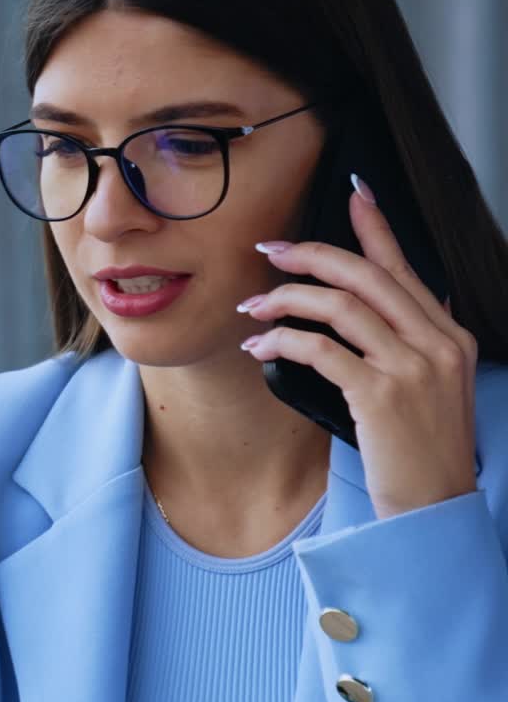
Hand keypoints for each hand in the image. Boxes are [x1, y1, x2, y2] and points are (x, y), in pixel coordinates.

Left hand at [239, 179, 477, 519]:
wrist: (434, 507)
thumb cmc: (422, 453)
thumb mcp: (434, 390)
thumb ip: (413, 347)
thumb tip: (384, 314)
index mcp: (449, 336)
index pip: (406, 269)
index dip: (376, 229)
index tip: (352, 195)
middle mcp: (436, 343)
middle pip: (366, 276)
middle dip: (311, 255)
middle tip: (270, 250)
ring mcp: (411, 367)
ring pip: (339, 307)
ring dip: (285, 300)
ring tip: (251, 309)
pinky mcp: (381, 394)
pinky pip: (320, 350)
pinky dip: (282, 342)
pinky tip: (259, 347)